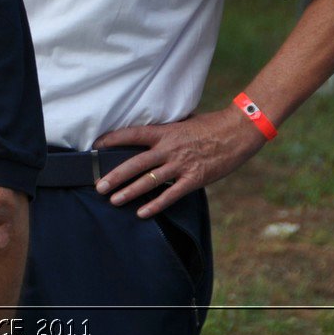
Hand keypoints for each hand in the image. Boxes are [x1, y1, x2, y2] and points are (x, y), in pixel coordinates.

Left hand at [93, 107, 265, 217]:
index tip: (95, 147)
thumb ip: (166, 130)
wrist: (238, 131)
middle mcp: (169, 148)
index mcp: (165, 131)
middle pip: (135, 163)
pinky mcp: (194, 179)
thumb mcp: (184, 122)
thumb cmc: (211, 125)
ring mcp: (181, 164)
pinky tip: (141, 213)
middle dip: (115, 176)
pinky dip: (155, 205)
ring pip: (149, 181)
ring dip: (129, 192)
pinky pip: (170, 195)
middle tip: (98, 186)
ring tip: (113, 200)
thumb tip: (150, 134)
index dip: (112, 140)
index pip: (132, 134)